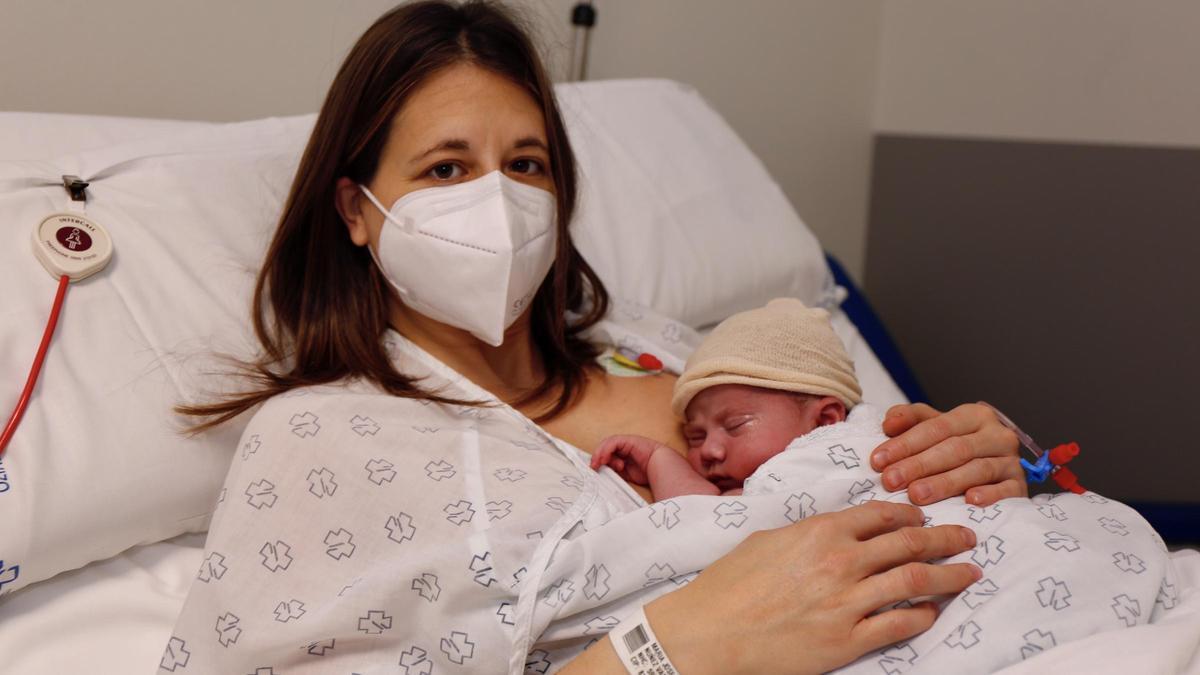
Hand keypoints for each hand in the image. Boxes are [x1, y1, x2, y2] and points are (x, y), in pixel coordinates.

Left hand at [590, 434, 663, 486]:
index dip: (598, 460)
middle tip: (593, 467)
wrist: (661, 467)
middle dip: (597, 457)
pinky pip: (613, 442)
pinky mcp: (627, 440)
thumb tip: (602, 472)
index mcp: (623, 456)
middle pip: (605, 449)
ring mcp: (626, 443)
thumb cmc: (647, 472)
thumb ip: (615, 471)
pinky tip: (605, 458)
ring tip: (598, 463)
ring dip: (600, 454)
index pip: (606, 455)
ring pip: (607, 444)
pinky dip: (606, 450)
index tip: (593, 469)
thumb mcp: (626, 474)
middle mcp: (623, 448)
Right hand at [645, 502, 979, 674]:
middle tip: (967, 538)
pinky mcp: (847, 640)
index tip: (925, 516)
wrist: (709, 632)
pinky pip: (899, 624)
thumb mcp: (765, 541)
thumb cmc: (727, 586)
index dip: (911, 514)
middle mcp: (840, 561)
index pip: (882, 514)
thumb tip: (828, 530)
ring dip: (950, 576)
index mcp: (819, 531)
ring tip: (969, 574)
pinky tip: (932, 612)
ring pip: (916, 581)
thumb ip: (805, 533)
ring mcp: (847, 602)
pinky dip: (922, 615)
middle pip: (911, 543)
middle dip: (947, 538)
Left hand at [870, 403, 1024, 505]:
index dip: (905, 443)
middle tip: (890, 480)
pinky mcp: (1020, 487)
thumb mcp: (933, 429)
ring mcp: (1011, 461)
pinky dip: (989, 495)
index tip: (877, 460)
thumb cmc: (955, 447)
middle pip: (955, 448)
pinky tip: (969, 502)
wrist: (995, 470)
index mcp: (974, 415)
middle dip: (918, 465)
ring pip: (976, 470)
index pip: (936, 427)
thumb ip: (910, 420)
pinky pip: (1007, 490)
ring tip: (916, 494)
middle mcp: (997, 435)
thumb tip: (889, 423)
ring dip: (945, 483)